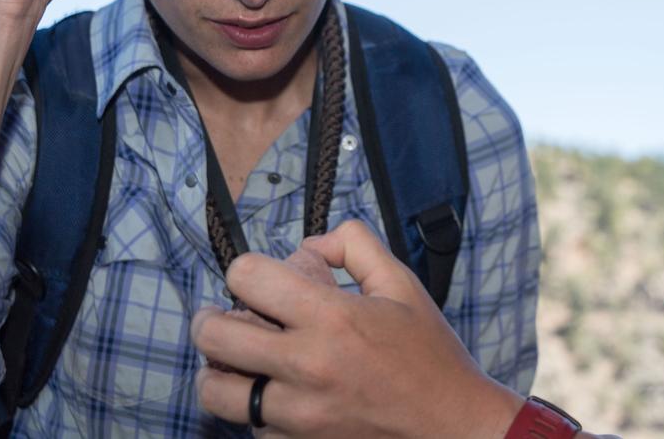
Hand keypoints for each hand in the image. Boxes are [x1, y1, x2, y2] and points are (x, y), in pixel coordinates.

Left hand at [192, 221, 521, 438]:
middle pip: (214, 336)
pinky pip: (247, 425)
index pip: (247, 277)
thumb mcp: (401, 284)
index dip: (246, 270)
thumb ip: (354, 245)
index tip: (257, 279)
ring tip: (238, 360)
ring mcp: (297, 415)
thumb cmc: (429, 355)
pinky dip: (251, 407)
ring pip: (215, 391)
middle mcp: (306, 367)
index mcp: (332, 318)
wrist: (451, 427)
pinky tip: (274, 393)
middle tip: (224, 315)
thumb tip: (311, 243)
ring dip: (220, 369)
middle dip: (212, 318)